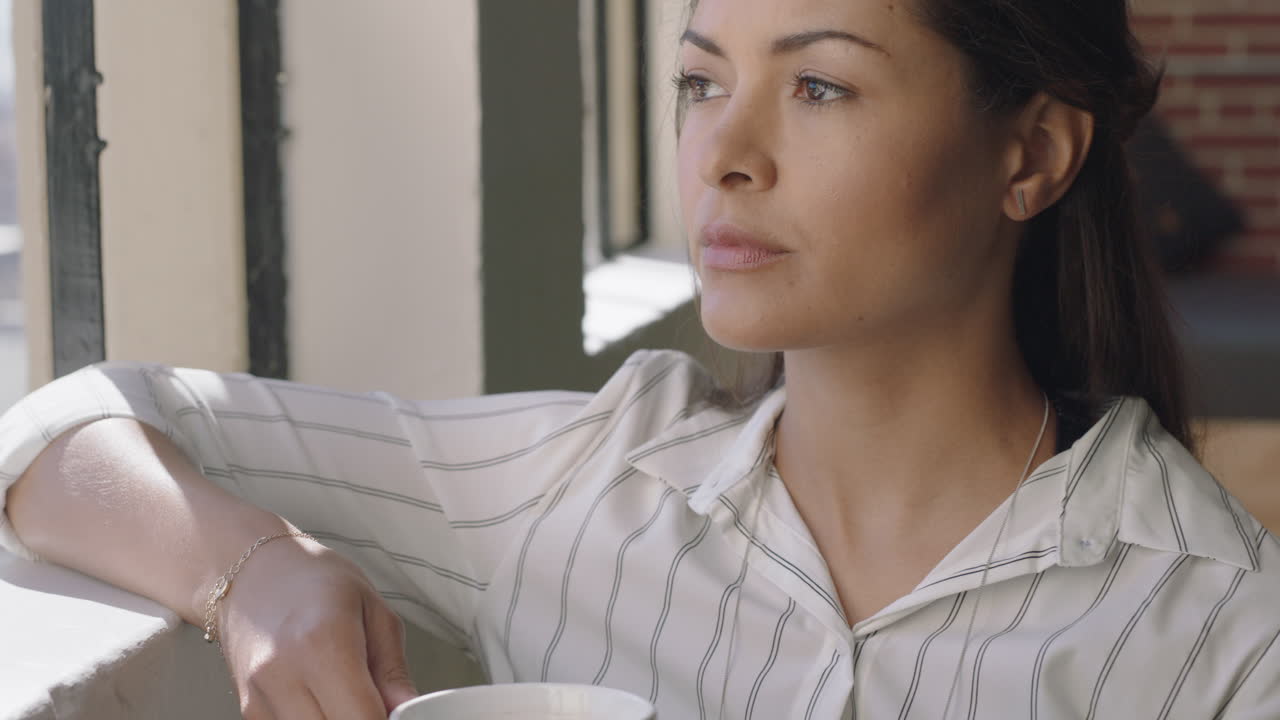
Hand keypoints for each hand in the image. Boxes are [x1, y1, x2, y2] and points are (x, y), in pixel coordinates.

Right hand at [212, 537, 418, 718]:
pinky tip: (321, 697)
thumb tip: (410, 712)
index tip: (395, 711)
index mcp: (324, 643)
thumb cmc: (317, 582)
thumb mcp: (373, 612)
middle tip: (374, 701)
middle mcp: (283, 674)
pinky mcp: (249, 709)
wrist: (255, 572)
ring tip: (346, 694)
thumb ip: (393, 672)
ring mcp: (259, 696)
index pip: (364, 718)